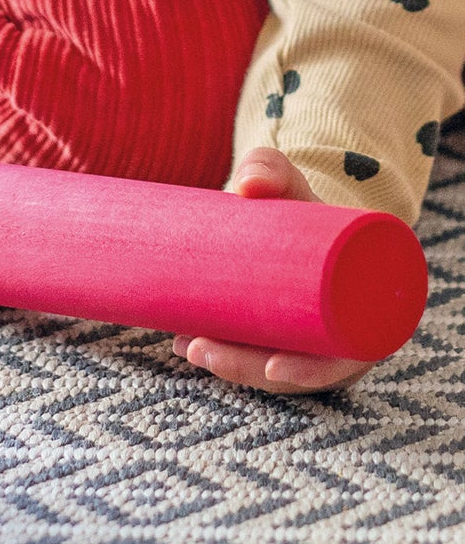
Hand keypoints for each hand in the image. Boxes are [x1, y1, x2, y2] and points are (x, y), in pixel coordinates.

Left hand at [171, 146, 374, 393]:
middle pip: (291, 368)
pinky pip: (251, 351)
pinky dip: (221, 352)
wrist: (298, 207)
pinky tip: (184, 345)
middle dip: (243, 367)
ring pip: (265, 364)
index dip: (308, 372)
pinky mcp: (276, 329)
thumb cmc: (304, 202)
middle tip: (198, 348)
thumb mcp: (295, 185)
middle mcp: (334, 331)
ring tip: (183, 345)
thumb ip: (273, 170)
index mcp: (360, 309)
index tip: (273, 368)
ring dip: (224, 362)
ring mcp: (303, 334)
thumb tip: (246, 184)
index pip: (340, 359)